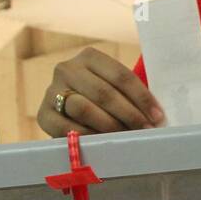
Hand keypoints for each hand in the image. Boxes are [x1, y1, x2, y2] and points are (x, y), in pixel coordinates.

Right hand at [36, 46, 165, 137]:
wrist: (67, 113)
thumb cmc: (101, 101)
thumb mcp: (113, 89)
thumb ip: (129, 95)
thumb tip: (155, 117)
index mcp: (89, 57)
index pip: (120, 75)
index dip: (142, 97)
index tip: (157, 116)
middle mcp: (67, 69)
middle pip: (103, 93)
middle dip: (129, 114)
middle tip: (145, 130)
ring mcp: (51, 90)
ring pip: (84, 108)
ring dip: (109, 126)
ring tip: (126, 137)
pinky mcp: (43, 115)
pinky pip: (67, 128)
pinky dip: (87, 136)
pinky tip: (102, 143)